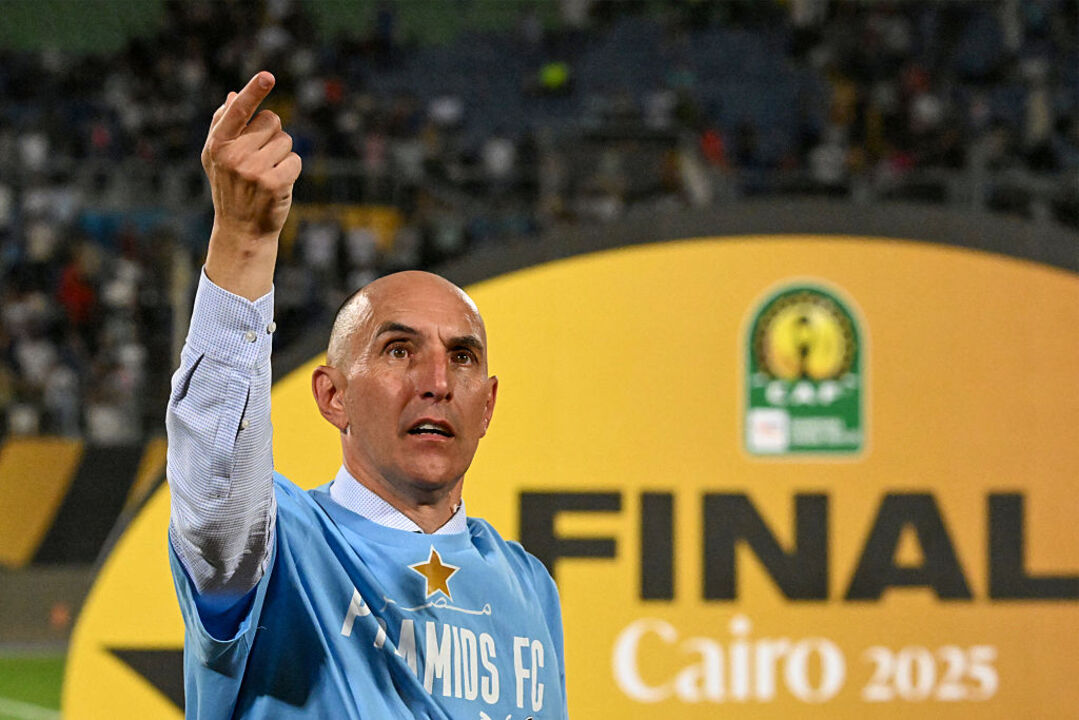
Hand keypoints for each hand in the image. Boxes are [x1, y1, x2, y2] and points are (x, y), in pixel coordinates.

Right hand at [202, 71, 300, 298]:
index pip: (237, 111)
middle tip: (260, 160)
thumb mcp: (218, 158)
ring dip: (283, 155)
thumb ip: (223, 125)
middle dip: (272, 136)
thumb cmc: (232, 188)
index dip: (253, 92)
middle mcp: (233, 156)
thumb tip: (234, 95)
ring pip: (286, 141)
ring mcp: (253, 170)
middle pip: (272, 122)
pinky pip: (296, 160)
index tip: (267, 76)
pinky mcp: (273, 183)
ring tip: (267, 174)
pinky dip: (292, 170)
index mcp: (217, 145)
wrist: (241, 229)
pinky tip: (279, 185)